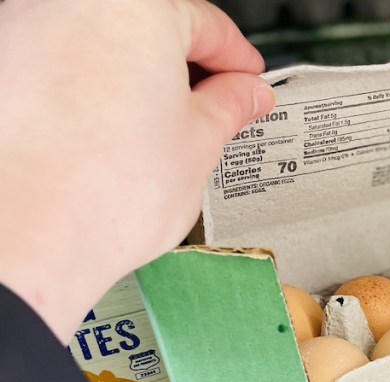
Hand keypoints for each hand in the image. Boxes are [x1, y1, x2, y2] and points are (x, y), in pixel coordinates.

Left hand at [0, 0, 274, 341]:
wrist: (26, 233)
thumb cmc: (101, 189)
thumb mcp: (200, 144)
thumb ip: (229, 106)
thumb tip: (245, 95)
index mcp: (136, 6)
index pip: (207, 23)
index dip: (238, 61)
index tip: (247, 83)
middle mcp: (73, 3)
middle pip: (148, 27)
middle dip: (185, 70)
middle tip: (213, 111)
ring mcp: (24, 29)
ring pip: (99, 45)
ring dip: (133, 79)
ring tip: (155, 133)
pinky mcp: (0, 63)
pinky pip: (58, 67)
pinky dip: (87, 91)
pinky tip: (106, 137)